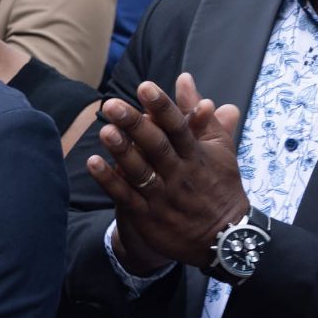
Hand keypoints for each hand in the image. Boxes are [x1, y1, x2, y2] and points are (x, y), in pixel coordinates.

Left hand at [85, 74, 248, 271]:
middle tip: (113, 105)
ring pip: (140, 171)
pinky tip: (93, 163)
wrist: (225, 238)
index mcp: (197, 155)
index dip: (162, 107)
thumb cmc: (220, 184)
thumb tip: (184, 79)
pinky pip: (126, 196)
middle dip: (135, 125)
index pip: (179, 127)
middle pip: (156, 146)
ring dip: (121, 152)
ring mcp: (164, 196)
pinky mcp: (149, 215)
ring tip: (105, 131)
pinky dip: (110, 181)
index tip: (145, 87)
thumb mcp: (218, 148)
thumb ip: (198, 114)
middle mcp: (180, 174)